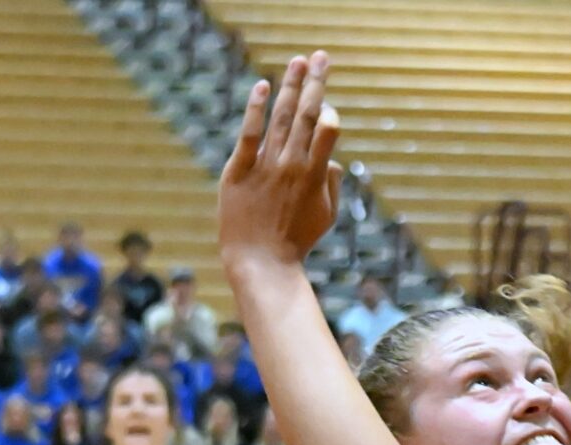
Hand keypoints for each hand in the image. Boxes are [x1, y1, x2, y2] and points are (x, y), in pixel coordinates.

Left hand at [218, 52, 344, 271]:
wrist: (259, 261)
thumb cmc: (296, 240)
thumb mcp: (326, 215)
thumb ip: (332, 182)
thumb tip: (332, 157)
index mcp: (314, 177)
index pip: (326, 132)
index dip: (329, 112)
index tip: (329, 104)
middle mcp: (290, 167)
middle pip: (305, 116)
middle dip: (315, 83)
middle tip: (321, 56)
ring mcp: (264, 167)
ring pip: (279, 118)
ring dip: (289, 86)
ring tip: (298, 61)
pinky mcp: (238, 171)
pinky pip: (248, 135)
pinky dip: (255, 109)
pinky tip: (263, 85)